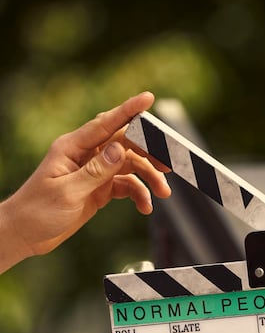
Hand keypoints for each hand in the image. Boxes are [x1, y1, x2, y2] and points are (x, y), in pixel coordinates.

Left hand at [0, 91, 171, 273]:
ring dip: (149, 178)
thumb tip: (120, 149)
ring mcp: (94, 171)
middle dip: (150, 153)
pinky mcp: (99, 188)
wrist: (26, 234)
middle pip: (126, 144)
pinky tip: (144, 207)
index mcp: (72, 148)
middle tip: (170, 164)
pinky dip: (139, 194)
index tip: (148, 99)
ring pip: (130, 166)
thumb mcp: (68, 192)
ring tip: (162, 194)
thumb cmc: (37, 211)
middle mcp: (85, 155)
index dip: (128, 110)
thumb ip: (96, 170)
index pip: (106, 124)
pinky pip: (126, 185)